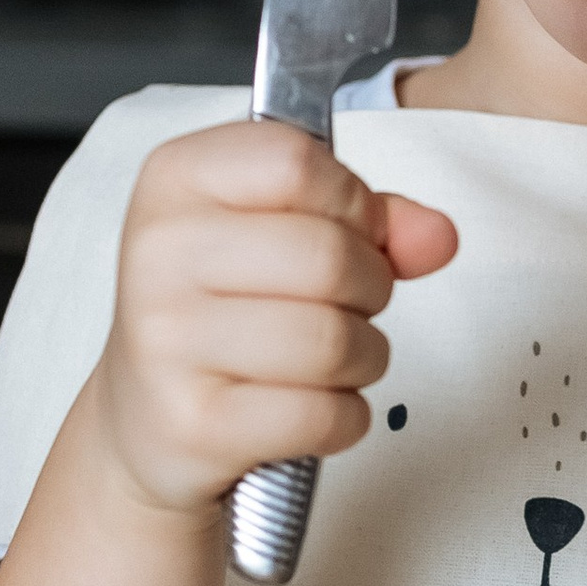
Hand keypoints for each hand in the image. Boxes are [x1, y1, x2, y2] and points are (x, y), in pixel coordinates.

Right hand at [89, 120, 456, 518]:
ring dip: (362, 357)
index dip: (351, 202)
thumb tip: (438, 236)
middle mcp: (159, 253)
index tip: (346, 230)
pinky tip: (308, 408)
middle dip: (370, 288)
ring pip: (333, 342)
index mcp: (175, 179)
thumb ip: (370, 218)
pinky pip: (323, 415)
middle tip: (344, 305)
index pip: (298, 161)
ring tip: (329, 359)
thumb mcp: (282, 232)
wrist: (148, 420)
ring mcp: (167, 342)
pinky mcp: (194, 424)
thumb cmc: (225, 310)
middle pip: (329, 256)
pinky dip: (343, 418)